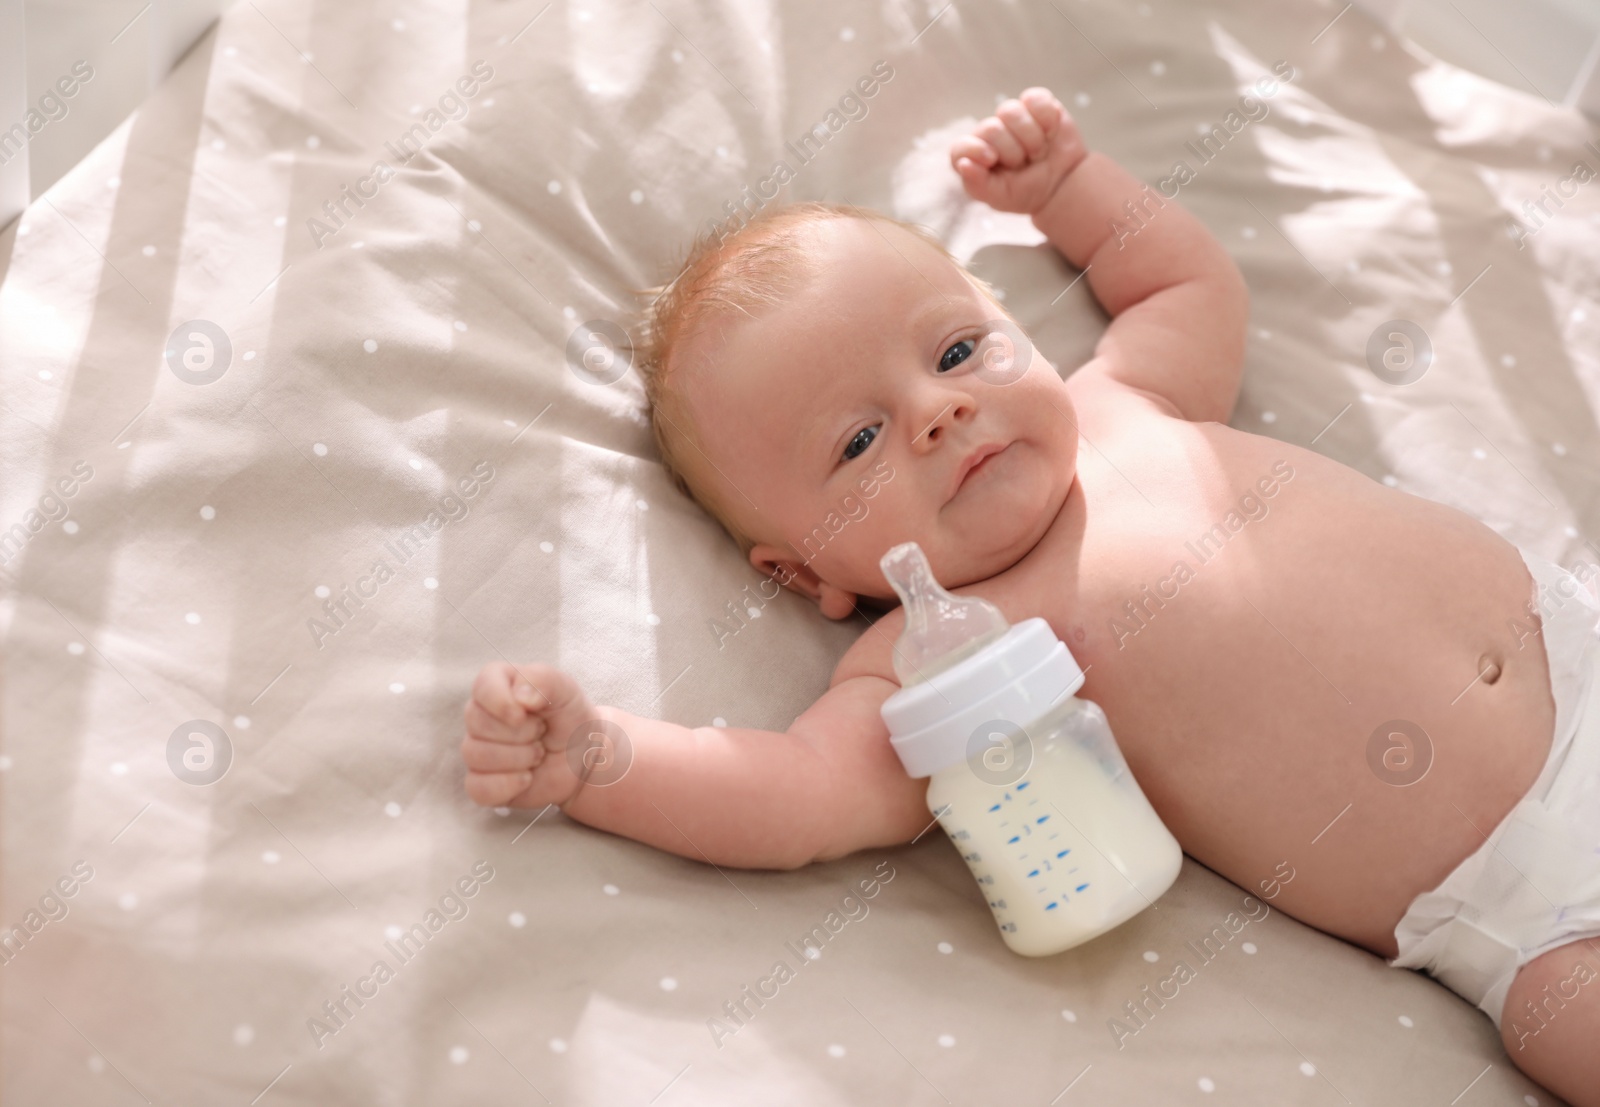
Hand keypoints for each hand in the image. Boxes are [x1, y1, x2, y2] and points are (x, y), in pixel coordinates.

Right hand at [460, 661, 601, 809]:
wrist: (581, 757)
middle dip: (521, 733)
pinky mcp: (480, 782)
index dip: (503, 703)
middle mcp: (479, 716)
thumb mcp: (565, 689)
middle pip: (478, 724)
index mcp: (495, 684)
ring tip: (538, 753)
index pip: (482, 687)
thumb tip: (520, 697)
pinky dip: (508, 785)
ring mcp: (477, 750)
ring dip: (520, 758)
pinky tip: (527, 778)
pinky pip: (478, 788)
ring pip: (477, 755)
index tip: (526, 713)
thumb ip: (543, 680)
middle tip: (542, 732)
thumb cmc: (568, 716)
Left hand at [950, 87, 1086, 214]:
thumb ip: (978, 185)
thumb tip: (964, 164)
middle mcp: (988, 132)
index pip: (961, 147)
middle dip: (1014, 152)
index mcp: (973, 156)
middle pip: (992, 129)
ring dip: (1031, 139)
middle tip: (1024, 163)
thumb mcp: (1001, 197)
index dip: (974, 150)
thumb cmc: (1025, 191)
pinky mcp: (1034, 103)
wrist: (1061, 183)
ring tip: (1037, 152)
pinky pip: (1035, 99)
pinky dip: (1047, 120)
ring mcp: (1011, 115)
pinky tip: (1049, 133)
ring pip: (1011, 112)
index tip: (991, 159)